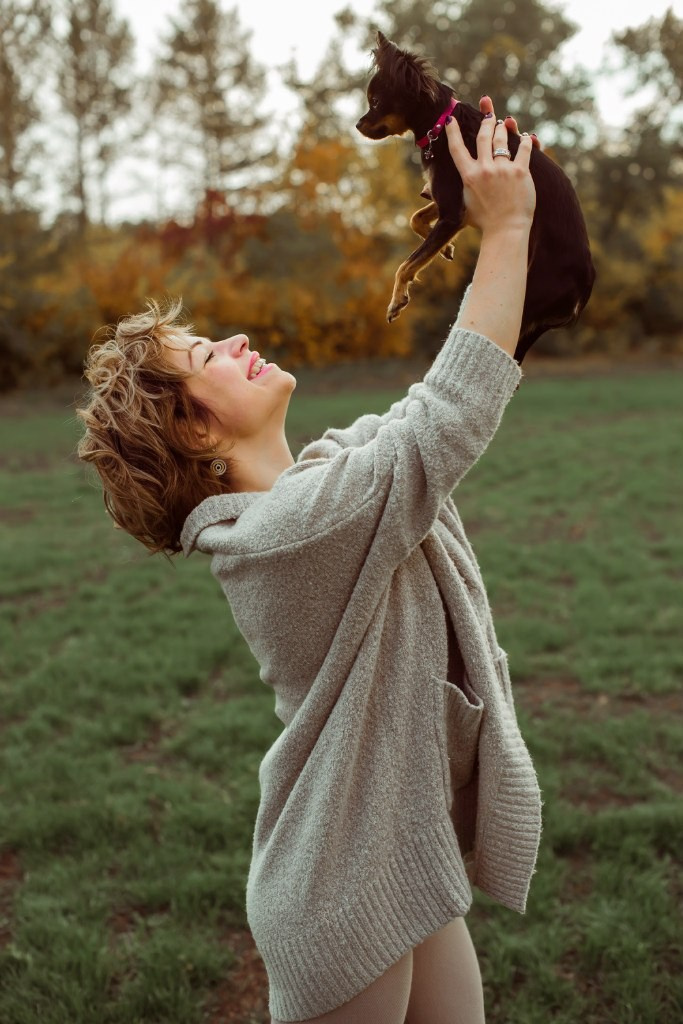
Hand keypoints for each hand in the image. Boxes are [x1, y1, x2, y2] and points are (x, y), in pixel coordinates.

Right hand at [445, 96, 536, 235]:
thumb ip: (458, 190)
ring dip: (503, 129)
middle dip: (486, 121)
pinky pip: (524, 148)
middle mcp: (485, 169)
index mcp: (469, 177)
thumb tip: (429, 191)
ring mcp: (503, 169)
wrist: (506, 231)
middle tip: (488, 115)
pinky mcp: (521, 172)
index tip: (451, 119)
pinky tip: (527, 137)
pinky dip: (526, 141)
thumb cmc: (484, 222)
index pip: (457, 148)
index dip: (453, 131)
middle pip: (483, 136)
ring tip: (504, 124)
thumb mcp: (465, 205)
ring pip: (502, 139)